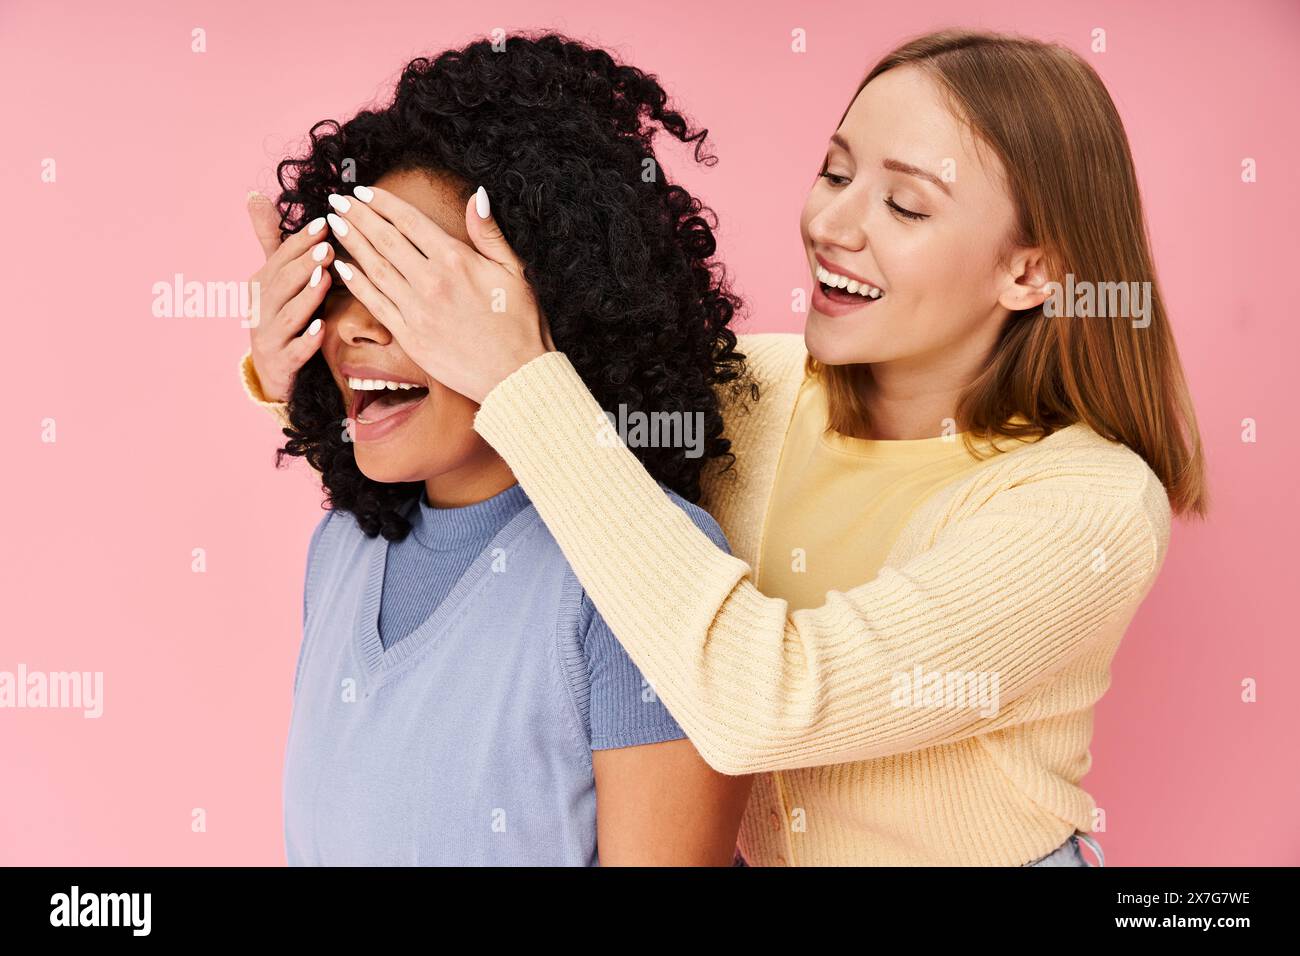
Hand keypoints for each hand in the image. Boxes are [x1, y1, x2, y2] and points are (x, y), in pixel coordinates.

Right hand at [245, 191, 335, 401]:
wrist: (273, 374)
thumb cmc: (281, 318)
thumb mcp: (275, 280)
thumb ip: (271, 241)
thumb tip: (255, 195)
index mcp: (261, 286)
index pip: (279, 260)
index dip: (299, 242)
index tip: (324, 224)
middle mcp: (260, 310)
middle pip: (281, 284)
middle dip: (303, 264)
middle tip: (328, 247)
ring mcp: (269, 338)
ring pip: (287, 316)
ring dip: (306, 297)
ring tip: (325, 279)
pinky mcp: (282, 365)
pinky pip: (294, 352)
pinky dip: (306, 340)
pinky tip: (321, 328)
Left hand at [321, 184, 553, 403]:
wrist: (516, 376)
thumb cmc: (521, 323)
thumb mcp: (514, 270)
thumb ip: (489, 233)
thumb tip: (477, 196)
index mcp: (456, 260)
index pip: (409, 221)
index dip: (382, 203)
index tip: (364, 191)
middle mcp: (431, 282)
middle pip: (385, 239)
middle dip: (358, 216)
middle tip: (338, 201)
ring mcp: (417, 311)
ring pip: (374, 268)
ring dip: (351, 243)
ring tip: (335, 224)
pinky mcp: (410, 338)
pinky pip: (376, 304)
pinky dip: (357, 283)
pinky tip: (343, 267)